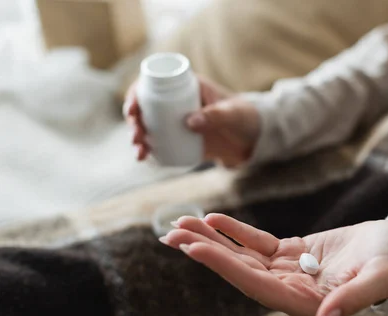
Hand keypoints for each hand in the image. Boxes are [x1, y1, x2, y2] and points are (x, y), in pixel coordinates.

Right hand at [123, 76, 260, 166]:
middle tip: (137, 137)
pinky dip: (150, 150)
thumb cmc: (245, 118)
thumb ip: (215, 115)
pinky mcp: (181, 139)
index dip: (136, 95)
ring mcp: (177, 122)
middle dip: (134, 122)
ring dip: (138, 138)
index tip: (132, 110)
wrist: (255, 140)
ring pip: (149, 127)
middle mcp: (177, 102)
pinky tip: (144, 158)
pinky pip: (160, 143)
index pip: (153, 85)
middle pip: (145, 108)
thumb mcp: (232, 114)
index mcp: (187, 86)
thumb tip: (189, 121)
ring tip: (140, 153)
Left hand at [159, 214, 387, 315]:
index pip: (256, 285)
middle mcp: (290, 292)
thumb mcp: (378, 279)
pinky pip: (258, 243)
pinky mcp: (292, 254)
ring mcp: (288, 273)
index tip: (194, 249)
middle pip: (240, 271)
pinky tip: (213, 219)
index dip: (225, 267)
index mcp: (306, 304)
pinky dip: (236, 232)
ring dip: (212, 240)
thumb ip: (351, 302)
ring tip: (180, 224)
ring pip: (243, 256)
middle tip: (171, 233)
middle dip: (206, 251)